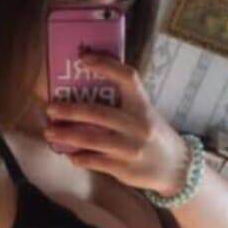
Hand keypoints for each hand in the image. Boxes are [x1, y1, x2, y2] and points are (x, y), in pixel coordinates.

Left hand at [43, 50, 187, 195]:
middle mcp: (138, 125)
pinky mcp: (125, 169)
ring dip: (67, 135)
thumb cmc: (154, 136)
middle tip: (50, 108)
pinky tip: (70, 154)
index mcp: (143, 106)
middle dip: (71, 110)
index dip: (105, 65)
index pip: (127, 78)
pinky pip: (96, 162)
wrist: (178, 168)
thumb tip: (83, 95)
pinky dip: (80, 158)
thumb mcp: (146, 115)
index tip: (83, 59)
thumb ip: (123, 106)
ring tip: (50, 131)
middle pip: (99, 113)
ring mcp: (131, 148)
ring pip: (93, 139)